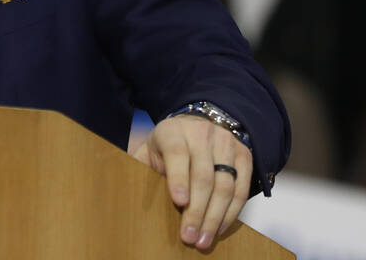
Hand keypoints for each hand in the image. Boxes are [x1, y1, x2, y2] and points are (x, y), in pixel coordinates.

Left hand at [132, 114, 252, 249]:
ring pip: (225, 185)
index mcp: (173, 131)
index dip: (178, 178)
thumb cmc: (166, 145)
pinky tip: (219, 228)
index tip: (179, 202)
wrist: (196, 126)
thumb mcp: (149, 149)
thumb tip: (121, 187)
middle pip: (204, 176)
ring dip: (215, 217)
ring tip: (204, 239)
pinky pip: (242, 188)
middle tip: (189, 236)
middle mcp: (202, 134)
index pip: (177, 154)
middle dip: (197, 210)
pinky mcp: (244, 155)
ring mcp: (226, 143)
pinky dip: (231, 211)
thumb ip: (138, 164)